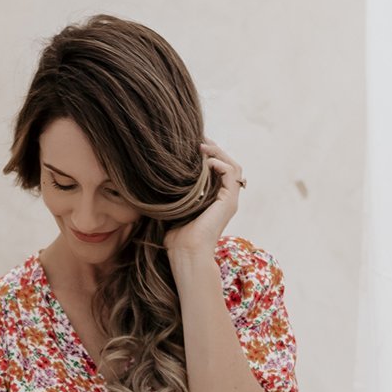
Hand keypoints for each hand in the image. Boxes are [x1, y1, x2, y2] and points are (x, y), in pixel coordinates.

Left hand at [167, 137, 243, 260]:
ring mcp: (230, 200)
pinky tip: (205, 162)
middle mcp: (226, 198)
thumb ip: (175, 194)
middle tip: (198, 139)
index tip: (191, 145)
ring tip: (201, 147)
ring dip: (218, 153)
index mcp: (215, 199)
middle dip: (214, 149)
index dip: (208, 155)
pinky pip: (231, 173)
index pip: (218, 170)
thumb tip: (158, 179)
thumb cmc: (177, 237)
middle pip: (227, 164)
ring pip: (233, 166)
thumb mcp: (174, 208)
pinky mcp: (230, 201)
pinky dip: (220, 163)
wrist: (186, 252)